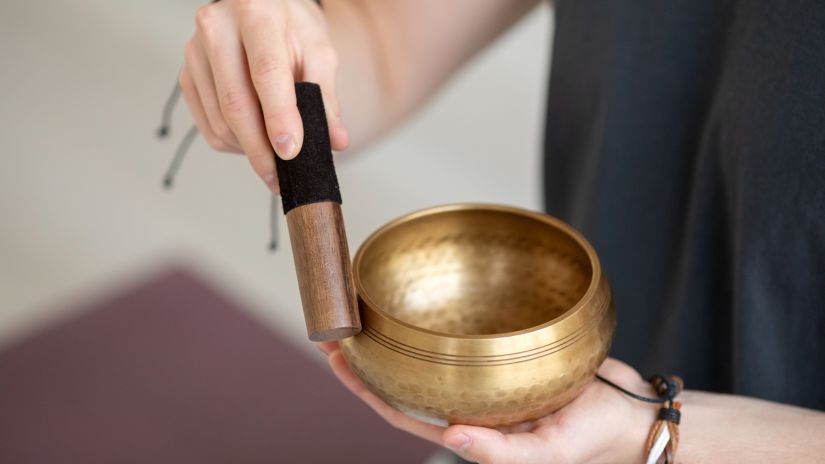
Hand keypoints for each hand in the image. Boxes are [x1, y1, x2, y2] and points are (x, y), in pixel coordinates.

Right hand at [180, 0, 348, 192]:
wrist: (260, 7)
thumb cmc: (291, 27)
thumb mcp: (319, 51)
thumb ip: (327, 97)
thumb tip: (335, 141)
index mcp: (256, 13)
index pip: (266, 73)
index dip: (278, 117)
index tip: (291, 152)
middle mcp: (216, 28)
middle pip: (236, 103)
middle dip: (260, 150)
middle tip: (280, 179)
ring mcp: (195, 52)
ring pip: (219, 120)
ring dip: (247, 150)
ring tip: (273, 160)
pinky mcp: (186, 74)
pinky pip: (207, 124)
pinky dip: (232, 144)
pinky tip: (253, 143)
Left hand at [319, 342, 657, 463]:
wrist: (634, 412)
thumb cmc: (596, 438)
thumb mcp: (549, 451)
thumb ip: (501, 451)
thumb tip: (451, 435)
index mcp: (470, 430)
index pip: (402, 412)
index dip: (365, 389)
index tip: (337, 360)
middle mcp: (470, 403)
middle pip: (406, 381)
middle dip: (368, 359)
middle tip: (338, 328)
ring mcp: (485, 378)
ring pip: (430, 357)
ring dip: (397, 338)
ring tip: (369, 310)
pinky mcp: (506, 353)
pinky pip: (465, 336)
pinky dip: (440, 320)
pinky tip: (430, 299)